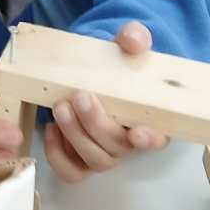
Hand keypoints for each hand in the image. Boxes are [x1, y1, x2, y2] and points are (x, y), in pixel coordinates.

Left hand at [43, 22, 168, 182]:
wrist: (94, 69)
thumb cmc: (118, 60)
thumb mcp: (128, 43)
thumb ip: (134, 38)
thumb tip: (132, 40)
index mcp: (150, 119)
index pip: (159, 139)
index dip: (150, 140)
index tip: (137, 132)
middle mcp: (129, 142)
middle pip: (118, 149)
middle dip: (96, 125)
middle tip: (79, 96)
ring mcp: (104, 152)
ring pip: (95, 161)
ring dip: (75, 136)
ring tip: (59, 108)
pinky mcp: (80, 158)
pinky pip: (70, 170)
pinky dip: (57, 155)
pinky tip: (50, 128)